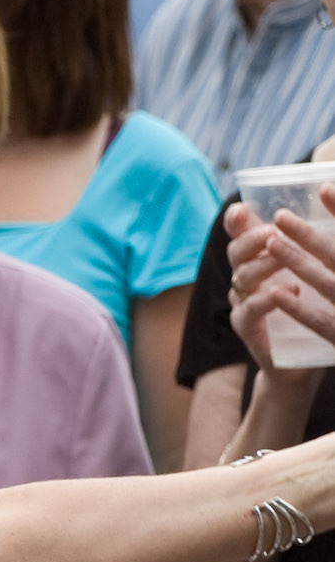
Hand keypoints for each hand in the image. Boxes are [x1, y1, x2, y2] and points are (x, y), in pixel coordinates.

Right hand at [225, 196, 334, 374]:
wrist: (299, 360)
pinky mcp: (245, 328)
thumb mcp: (313, 272)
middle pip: (235, 253)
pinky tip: (284, 291)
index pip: (240, 235)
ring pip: (242, 279)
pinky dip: (264, 300)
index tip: (241, 209)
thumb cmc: (311, 310)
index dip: (237, 223)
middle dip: (250, 240)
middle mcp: (244, 280)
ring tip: (281, 258)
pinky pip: (248, 311)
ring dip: (261, 266)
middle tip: (272, 232)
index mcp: (256, 261)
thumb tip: (330, 200)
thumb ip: (312, 247)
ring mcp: (242, 303)